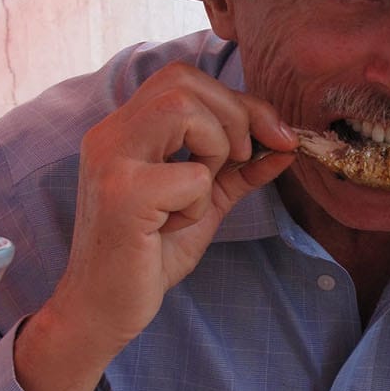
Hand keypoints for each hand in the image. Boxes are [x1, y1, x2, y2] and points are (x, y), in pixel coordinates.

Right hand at [16, 63, 294, 390]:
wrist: (103, 311)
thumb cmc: (148, 257)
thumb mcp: (202, 204)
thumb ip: (238, 170)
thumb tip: (285, 143)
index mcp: (124, 130)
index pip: (183, 79)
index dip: (237, 99)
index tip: (273, 135)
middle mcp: (110, 135)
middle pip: (184, 82)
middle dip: (235, 116)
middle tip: (243, 160)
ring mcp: (111, 161)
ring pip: (184, 110)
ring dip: (215, 149)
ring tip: (201, 192)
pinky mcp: (121, 195)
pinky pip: (190, 175)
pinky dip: (198, 202)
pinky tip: (172, 228)